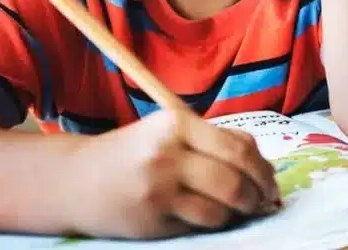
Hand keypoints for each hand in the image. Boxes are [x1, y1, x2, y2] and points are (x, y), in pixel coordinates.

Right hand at [66, 109, 278, 238]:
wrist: (76, 180)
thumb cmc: (135, 154)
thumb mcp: (171, 134)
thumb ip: (214, 141)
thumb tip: (264, 167)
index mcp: (178, 124)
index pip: (238, 146)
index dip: (263, 168)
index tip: (271, 181)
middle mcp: (168, 153)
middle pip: (235, 177)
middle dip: (258, 193)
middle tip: (264, 201)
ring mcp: (158, 187)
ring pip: (222, 205)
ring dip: (240, 211)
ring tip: (241, 210)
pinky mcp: (152, 218)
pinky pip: (201, 223)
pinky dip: (215, 222)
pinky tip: (212, 217)